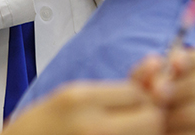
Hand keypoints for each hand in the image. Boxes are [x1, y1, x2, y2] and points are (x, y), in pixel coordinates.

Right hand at [3, 58, 165, 134]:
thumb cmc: (36, 128)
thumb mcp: (69, 97)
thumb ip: (111, 90)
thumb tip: (157, 67)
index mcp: (79, 99)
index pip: (137, 93)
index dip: (141, 95)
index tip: (133, 101)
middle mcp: (90, 125)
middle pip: (150, 118)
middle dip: (149, 117)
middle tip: (135, 119)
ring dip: (143, 132)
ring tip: (124, 129)